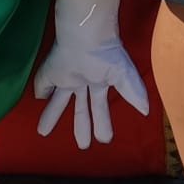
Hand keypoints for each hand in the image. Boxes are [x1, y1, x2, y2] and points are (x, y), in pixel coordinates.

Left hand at [34, 0, 150, 148]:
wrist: (86, 37)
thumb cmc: (106, 54)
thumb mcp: (124, 75)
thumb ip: (134, 92)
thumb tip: (145, 111)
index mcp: (100, 82)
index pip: (100, 108)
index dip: (102, 123)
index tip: (105, 139)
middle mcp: (83, 82)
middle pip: (80, 109)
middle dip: (82, 127)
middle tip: (84, 146)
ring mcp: (65, 77)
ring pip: (58, 101)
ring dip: (51, 116)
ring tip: (42, 132)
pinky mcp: (50, 72)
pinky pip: (43, 84)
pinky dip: (40, 91)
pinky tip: (38, 97)